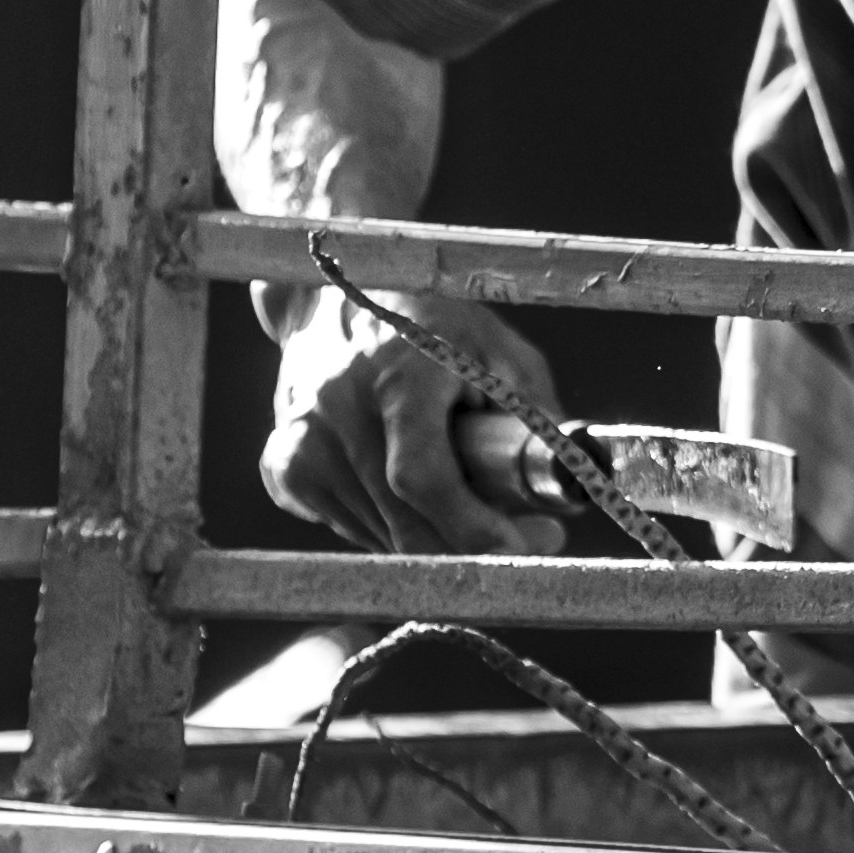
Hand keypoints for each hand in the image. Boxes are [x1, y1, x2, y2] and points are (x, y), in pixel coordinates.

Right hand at [261, 288, 567, 552]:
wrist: (328, 302)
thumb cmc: (429, 325)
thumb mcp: (496, 349)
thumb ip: (533, 413)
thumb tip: (570, 486)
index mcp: (398, 373)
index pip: (423, 477)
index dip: (474, 527)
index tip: (525, 544)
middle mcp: (338, 411)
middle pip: (406, 525)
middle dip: (474, 550)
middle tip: (527, 541)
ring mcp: (301, 445)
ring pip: (384, 540)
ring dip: (436, 540)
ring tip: (469, 501)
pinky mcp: (282, 470)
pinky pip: (352, 531)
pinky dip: (392, 527)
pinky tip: (407, 491)